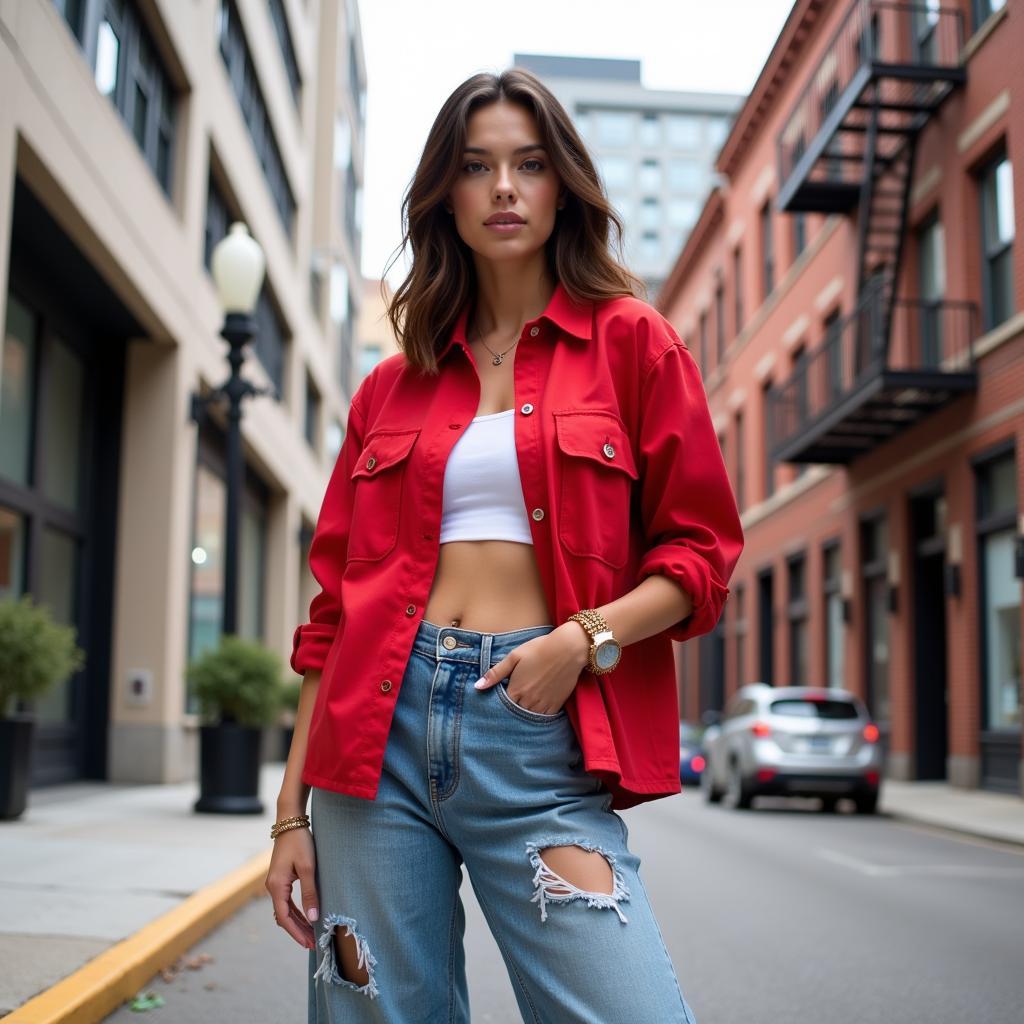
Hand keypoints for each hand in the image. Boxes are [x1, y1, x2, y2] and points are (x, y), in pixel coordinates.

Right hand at [266, 826, 318, 949]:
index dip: (296, 933)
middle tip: (312, 944)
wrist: (290, 821)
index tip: (308, 944)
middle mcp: (272, 887)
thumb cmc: (300, 842)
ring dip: (298, 922)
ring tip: (311, 935)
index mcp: (276, 886)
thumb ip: (310, 894)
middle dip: (298, 931)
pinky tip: (306, 918)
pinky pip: (287, 901)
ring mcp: (275, 883)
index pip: (284, 918)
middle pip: (284, 916)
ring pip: (285, 910)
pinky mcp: (280, 878)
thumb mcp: (308, 868)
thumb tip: (313, 918)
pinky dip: (296, 911)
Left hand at [473, 622, 590, 714]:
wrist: (568, 649)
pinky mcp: (556, 705)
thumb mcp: (514, 656)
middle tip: (510, 703)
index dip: (498, 704)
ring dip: (523, 714)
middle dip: (510, 710)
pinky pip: (544, 718)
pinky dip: (538, 716)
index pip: (501, 706)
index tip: (499, 699)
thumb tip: (477, 686)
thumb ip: (495, 673)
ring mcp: (543, 705)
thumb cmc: (539, 649)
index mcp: (516, 689)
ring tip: (523, 705)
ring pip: (528, 717)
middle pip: (514, 713)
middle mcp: (528, 701)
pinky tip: (535, 708)